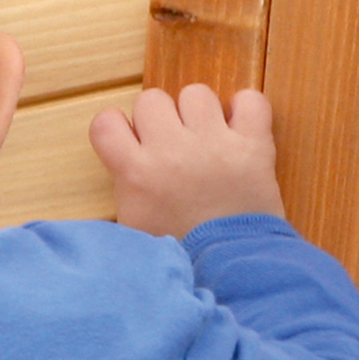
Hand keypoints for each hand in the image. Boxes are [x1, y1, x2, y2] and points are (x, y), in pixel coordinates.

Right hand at [89, 85, 286, 237]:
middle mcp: (170, 149)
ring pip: (196, 93)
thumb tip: (123, 170)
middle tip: (175, 144)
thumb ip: (124, 190)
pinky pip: (251, 101)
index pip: (105, 122)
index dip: (118, 128)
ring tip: (209, 137)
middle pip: (152, 99)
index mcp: (135, 171)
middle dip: (161, 117)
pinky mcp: (253, 144)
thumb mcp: (131, 228)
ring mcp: (213, 142)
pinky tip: (242, 127)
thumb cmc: (179, 254)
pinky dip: (247, 108)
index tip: (134, 142)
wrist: (231, 266)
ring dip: (200, 111)